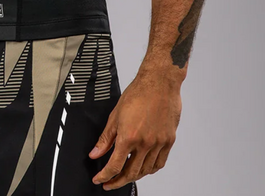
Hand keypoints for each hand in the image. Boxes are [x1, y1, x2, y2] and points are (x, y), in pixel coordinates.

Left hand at [89, 72, 181, 189]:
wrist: (159, 82)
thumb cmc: (138, 93)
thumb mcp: (115, 115)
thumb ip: (105, 138)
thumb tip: (95, 153)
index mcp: (129, 136)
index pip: (114, 166)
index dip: (105, 176)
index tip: (99, 179)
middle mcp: (145, 143)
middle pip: (131, 173)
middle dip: (118, 181)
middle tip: (110, 183)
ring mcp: (159, 143)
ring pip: (146, 171)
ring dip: (134, 176)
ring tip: (125, 176)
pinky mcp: (169, 141)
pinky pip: (160, 163)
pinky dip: (150, 169)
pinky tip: (144, 168)